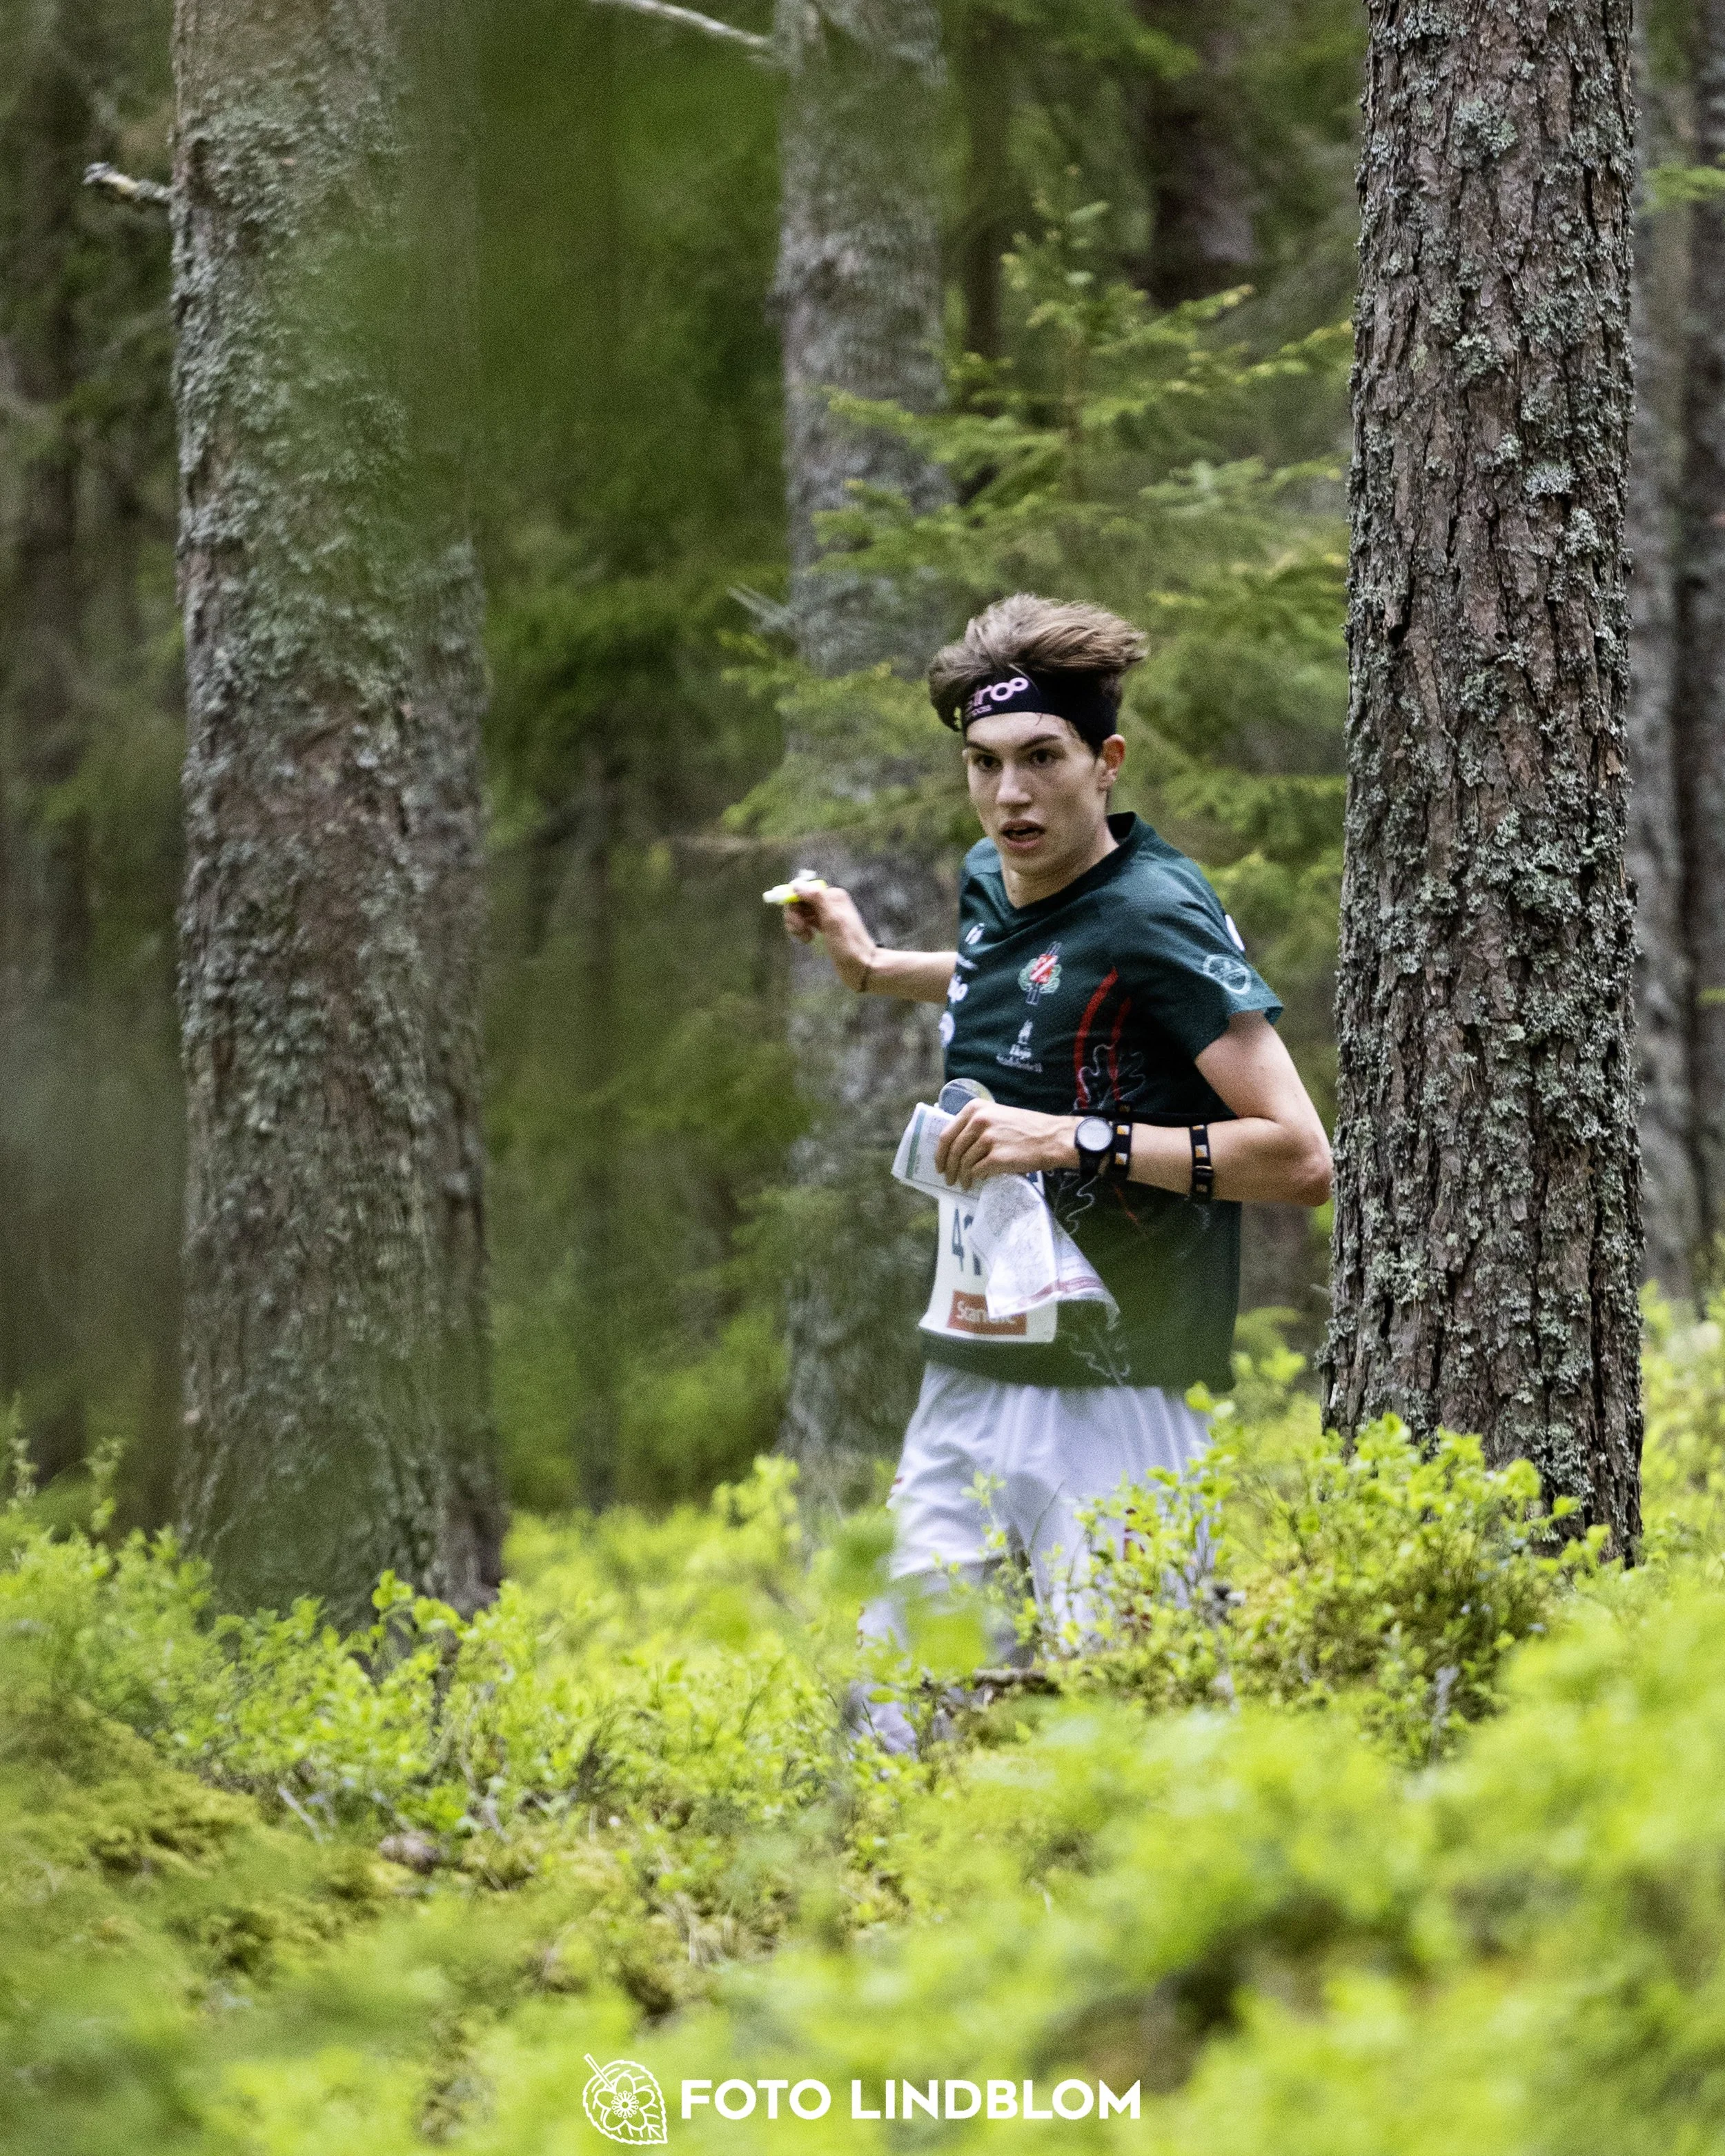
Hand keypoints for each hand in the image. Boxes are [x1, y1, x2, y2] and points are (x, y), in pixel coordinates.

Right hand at [783, 883, 876, 990]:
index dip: (794, 903)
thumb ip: (817, 899)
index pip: (802, 889)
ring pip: (800, 912)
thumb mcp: (833, 920)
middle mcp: (829, 901)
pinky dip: (802, 929)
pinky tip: (808, 939)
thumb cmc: (848, 946)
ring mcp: (826, 914)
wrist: (862, 966)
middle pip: (799, 901)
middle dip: (794, 916)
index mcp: (833, 895)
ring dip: (797, 924)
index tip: (796, 922)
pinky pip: (805, 921)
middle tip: (800, 931)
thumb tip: (796, 884)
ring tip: (806, 938)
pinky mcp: (824, 926)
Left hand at [934, 1101, 1076, 1189]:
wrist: (1052, 1138)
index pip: (947, 1133)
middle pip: (953, 1150)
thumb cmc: (1027, 1128)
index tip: (939, 1164)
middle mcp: (979, 1121)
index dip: (940, 1152)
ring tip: (963, 1183)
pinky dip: (973, 1179)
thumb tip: (957, 1146)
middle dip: (948, 1168)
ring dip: (961, 1176)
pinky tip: (975, 1182)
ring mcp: (988, 1139)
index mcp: (976, 1109)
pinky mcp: (997, 1157)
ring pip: (964, 1162)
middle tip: (948, 1179)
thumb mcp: (998, 1116)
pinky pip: (977, 1171)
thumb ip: (977, 1125)